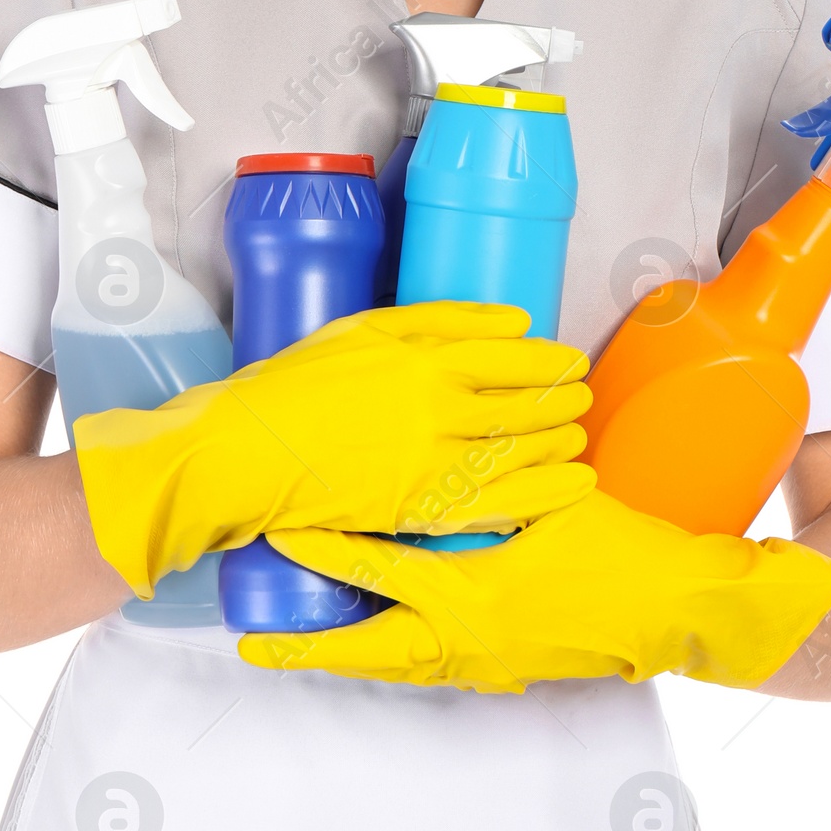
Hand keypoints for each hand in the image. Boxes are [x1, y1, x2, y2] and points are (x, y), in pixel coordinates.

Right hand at [73, 302, 592, 598]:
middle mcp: (439, 411)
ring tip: (576, 437)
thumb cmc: (297, 385)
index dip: (551, 361)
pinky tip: (570, 485)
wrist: (250, 452)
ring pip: (522, 453)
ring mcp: (434, 464)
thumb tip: (511, 321)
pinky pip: (501, 502)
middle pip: (526, 406)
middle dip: (564, 402)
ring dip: (560, 443)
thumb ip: (440, 320)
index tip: (568, 361)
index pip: (514, 358)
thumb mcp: (364, 329)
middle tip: (580, 397)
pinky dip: (544, 493)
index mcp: (427, 360)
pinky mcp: (423, 510)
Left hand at [237, 488, 830, 692]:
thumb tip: (437, 456)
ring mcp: (484, 666)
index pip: (378, 574)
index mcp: (470, 596)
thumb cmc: (616, 551)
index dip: (325, 553)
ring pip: (395, 666)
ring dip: (348, 655)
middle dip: (309, 650)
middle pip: (367, 652)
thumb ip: (486, 490)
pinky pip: (428, 668)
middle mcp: (466, 641)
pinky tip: (377, 640)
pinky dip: (393, 655)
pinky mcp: (501, 672)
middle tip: (254, 647)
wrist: (674, 610)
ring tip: (302, 644)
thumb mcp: (546, 507)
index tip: (280, 538)